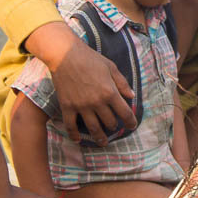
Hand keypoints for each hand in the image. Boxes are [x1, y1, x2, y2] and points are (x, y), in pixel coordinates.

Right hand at [30, 21, 135, 143]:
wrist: (65, 55)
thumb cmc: (90, 59)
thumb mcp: (111, 67)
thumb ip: (122, 83)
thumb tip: (132, 96)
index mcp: (110, 92)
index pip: (125, 113)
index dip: (131, 122)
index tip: (132, 126)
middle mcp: (97, 102)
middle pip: (109, 122)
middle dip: (114, 127)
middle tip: (114, 127)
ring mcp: (81, 106)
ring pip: (93, 128)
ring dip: (99, 137)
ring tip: (102, 142)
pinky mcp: (67, 106)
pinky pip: (71, 125)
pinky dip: (74, 135)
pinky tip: (78, 140)